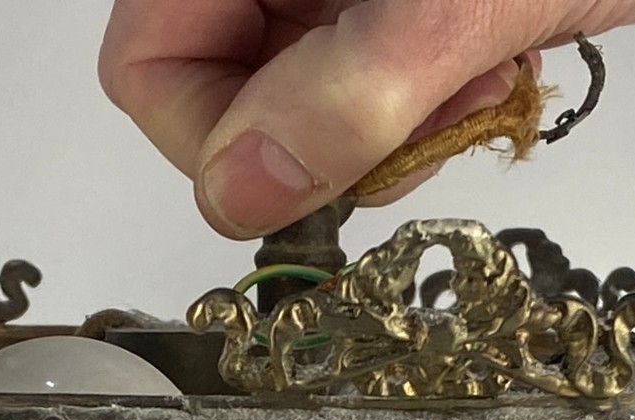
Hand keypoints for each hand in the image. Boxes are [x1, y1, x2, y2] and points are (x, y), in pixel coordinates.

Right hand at [99, 1, 634, 239]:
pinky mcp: (389, 2)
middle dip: (324, 132)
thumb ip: (346, 94)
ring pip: (298, 99)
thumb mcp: (454, 1)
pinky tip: (485, 69)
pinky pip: (365, 83)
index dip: (220, 141)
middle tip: (415, 118)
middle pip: (220, 88)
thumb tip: (245, 187)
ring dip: (385, 126)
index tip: (313, 172)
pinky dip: (424, 102)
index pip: (149, 65)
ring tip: (469, 81)